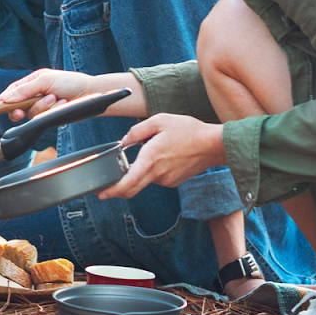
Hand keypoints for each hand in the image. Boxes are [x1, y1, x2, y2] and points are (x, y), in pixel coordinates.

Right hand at [0, 68, 130, 120]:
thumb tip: (6, 98)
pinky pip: (43, 118)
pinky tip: (61, 103)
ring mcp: (42, 106)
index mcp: (32, 82)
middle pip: (17, 106)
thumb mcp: (45, 81)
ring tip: (55, 99)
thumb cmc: (70, 82)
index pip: (12, 91)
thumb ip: (25, 90)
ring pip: (30, 114)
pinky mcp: (50, 116)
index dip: (3, 99)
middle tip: (20, 112)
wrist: (90, 94)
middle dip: (19, 109)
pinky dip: (52, 111)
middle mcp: (35, 95)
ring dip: (42, 107)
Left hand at [97, 114, 226, 198]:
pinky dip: (152, 171)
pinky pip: (156, 178)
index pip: (129, 181)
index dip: (113, 190)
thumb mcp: (159, 120)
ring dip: (138, 172)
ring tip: (149, 152)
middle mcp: (157, 173)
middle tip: (104, 189)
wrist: (214, 145)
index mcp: (151, 158)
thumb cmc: (188, 131)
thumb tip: (123, 141)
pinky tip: (161, 157)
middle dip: (116, 190)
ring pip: (144, 179)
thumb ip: (136, 131)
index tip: (101, 193)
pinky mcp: (173, 182)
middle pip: (132, 188)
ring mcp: (166, 180)